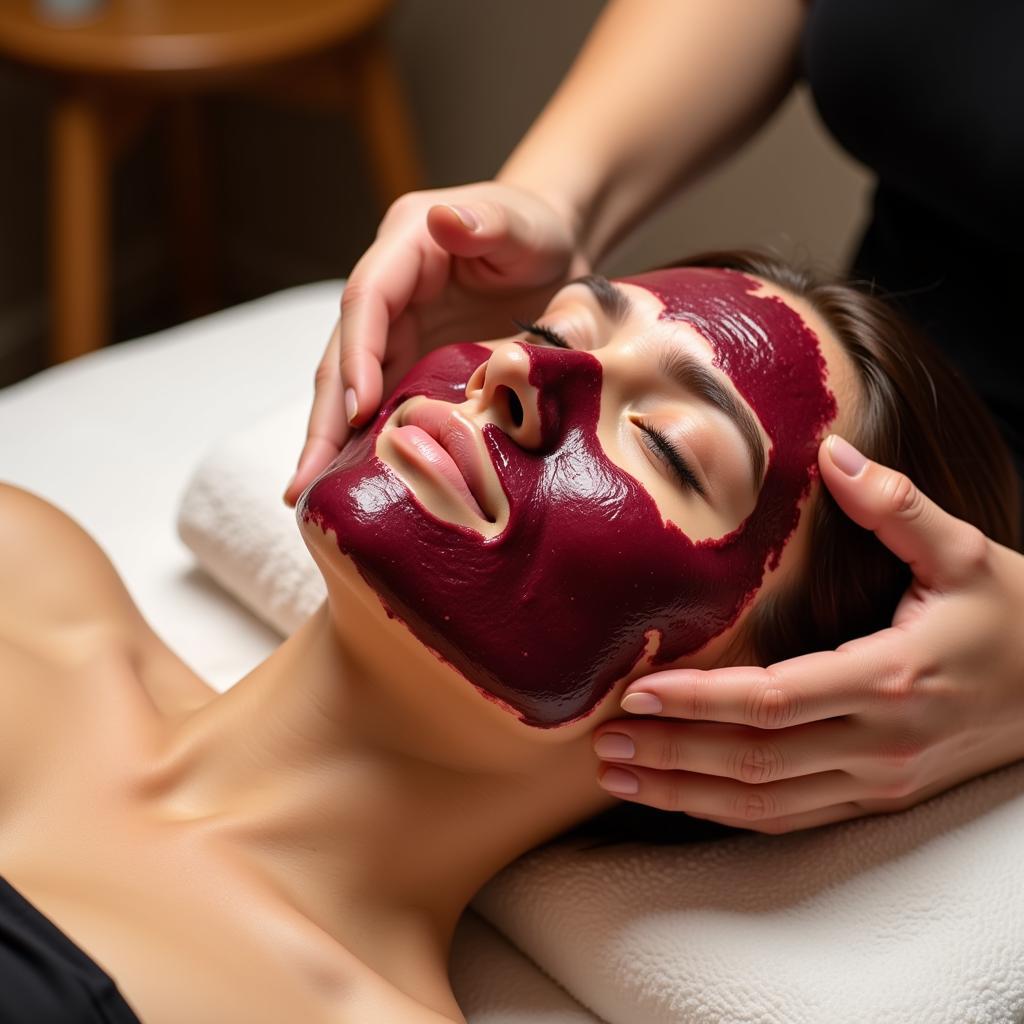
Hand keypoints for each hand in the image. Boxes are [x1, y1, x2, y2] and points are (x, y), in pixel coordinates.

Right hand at [283, 181, 588, 505]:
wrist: (552, 250)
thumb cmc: (538, 231)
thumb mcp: (524, 223)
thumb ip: (490, 222)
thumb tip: (444, 217)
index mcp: (406, 248)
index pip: (366, 301)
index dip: (357, 354)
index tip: (358, 411)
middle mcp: (388, 292)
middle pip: (343, 354)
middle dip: (324, 418)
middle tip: (303, 481)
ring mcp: (396, 330)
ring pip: (352, 387)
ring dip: (331, 441)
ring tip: (307, 496)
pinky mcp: (412, 360)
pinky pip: (383, 403)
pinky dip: (365, 442)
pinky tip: (352, 484)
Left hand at [592, 434, 1023, 832]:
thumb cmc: (1012, 617)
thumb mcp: (964, 552)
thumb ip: (896, 505)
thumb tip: (833, 453)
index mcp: (891, 678)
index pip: (773, 699)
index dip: (700, 700)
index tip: (639, 690)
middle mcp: (879, 742)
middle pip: (754, 760)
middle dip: (672, 753)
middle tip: (603, 742)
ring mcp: (878, 780)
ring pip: (764, 802)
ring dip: (686, 794)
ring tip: (620, 776)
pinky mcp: (876, 797)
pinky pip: (791, 818)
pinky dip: (729, 814)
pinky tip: (683, 798)